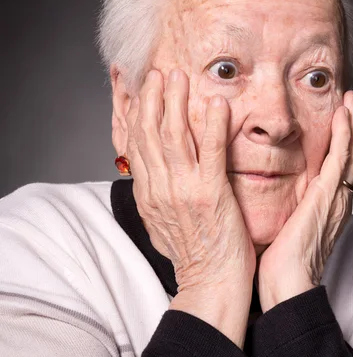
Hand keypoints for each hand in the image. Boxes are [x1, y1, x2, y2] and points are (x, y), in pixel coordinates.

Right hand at [125, 67, 256, 294]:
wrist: (211, 284)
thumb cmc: (194, 255)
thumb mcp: (162, 223)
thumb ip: (156, 194)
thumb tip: (150, 174)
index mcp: (147, 194)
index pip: (132, 143)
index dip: (130, 111)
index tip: (132, 86)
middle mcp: (159, 188)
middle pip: (147, 132)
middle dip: (150, 98)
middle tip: (156, 72)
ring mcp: (183, 190)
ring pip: (172, 135)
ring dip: (175, 101)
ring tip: (178, 75)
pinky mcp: (210, 193)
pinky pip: (209, 151)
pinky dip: (211, 124)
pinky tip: (216, 103)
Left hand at [255, 91, 352, 311]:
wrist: (287, 284)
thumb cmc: (282, 263)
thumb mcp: (286, 227)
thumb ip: (287, 208)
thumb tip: (271, 197)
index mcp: (329, 205)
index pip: (342, 165)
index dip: (344, 140)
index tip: (339, 117)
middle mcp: (339, 198)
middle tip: (351, 101)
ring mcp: (337, 196)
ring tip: (352, 99)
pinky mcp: (329, 195)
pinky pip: (343, 156)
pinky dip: (348, 133)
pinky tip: (345, 114)